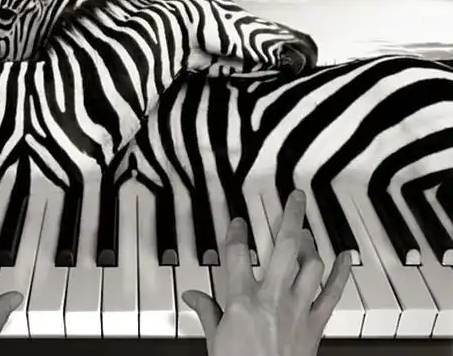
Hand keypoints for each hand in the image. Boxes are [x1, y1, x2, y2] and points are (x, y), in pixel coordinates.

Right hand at [183, 189, 350, 355]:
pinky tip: (345, 256)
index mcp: (242, 300)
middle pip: (284, 246)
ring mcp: (297, 308)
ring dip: (310, 244)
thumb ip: (207, 311)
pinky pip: (331, 293)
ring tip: (306, 231)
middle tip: (294, 197)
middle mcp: (272, 298)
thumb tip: (193, 296)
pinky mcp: (315, 323)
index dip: (237, 232)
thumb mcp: (216, 340)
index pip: (238, 254)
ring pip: (310, 264)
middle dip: (291, 217)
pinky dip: (340, 273)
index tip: (239, 222)